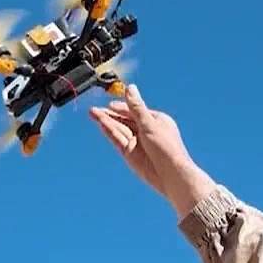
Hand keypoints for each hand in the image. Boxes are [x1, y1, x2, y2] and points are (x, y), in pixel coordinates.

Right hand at [87, 87, 214, 216]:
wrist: (171, 174)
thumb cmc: (167, 148)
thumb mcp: (150, 123)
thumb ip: (136, 107)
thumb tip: (130, 88)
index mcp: (155, 120)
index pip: (134, 110)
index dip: (121, 107)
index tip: (109, 104)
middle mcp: (145, 130)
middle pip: (123, 119)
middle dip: (109, 113)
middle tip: (94, 109)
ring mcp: (136, 142)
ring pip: (118, 128)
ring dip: (105, 120)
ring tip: (92, 113)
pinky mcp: (129, 153)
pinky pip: (117, 139)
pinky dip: (109, 131)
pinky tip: (100, 123)